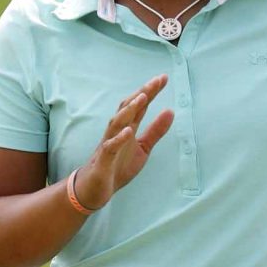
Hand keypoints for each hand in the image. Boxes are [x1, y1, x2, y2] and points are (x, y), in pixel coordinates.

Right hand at [72, 74, 173, 209]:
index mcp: (127, 128)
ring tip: (142, 98)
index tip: (163, 78)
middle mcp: (117, 132)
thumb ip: (156, 131)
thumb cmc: (118, 166)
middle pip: (128, 108)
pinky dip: (118, 138)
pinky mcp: (103, 160)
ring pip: (116, 123)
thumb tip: (171, 111)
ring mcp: (109, 144)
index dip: (150, 92)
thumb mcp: (143, 148)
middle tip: (156, 81)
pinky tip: (128, 131)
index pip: (139, 106)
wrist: (95, 189)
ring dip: (129, 110)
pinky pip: (110, 147)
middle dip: (141, 93)